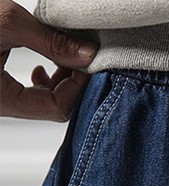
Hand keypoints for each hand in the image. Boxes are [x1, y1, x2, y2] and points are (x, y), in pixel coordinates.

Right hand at [1, 0, 98, 120]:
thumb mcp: (5, 22)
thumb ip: (49, 40)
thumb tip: (88, 53)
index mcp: (1, 100)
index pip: (58, 108)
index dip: (78, 85)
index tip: (87, 59)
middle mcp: (3, 105)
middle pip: (57, 108)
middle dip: (73, 83)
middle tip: (81, 55)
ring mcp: (3, 100)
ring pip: (47, 103)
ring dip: (63, 81)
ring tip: (63, 55)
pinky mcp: (2, 91)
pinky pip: (34, 97)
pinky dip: (47, 82)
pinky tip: (43, 65)